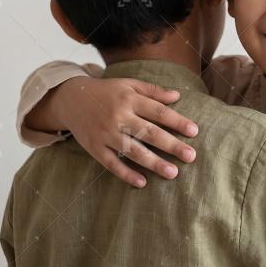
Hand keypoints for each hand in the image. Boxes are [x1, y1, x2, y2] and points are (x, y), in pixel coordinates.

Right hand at [45, 76, 198, 187]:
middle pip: (149, 133)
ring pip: (132, 150)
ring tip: (173, 173)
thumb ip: (153, 91)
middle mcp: (118, 116)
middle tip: (191, 156)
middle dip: (171, 145)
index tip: (194, 132)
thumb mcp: (129, 84)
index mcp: (129, 99)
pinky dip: (126, 173)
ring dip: (153, 163)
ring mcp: (105, 133)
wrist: (71, 98)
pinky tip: (142, 182)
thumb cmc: (107, 92)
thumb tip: (178, 96)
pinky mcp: (94, 148)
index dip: (177, 121)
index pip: (158, 112)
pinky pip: (111, 163)